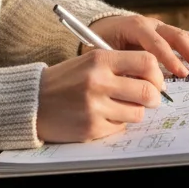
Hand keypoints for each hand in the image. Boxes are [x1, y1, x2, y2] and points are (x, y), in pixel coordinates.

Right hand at [35, 49, 163, 142]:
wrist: (32, 101)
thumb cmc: (65, 81)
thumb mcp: (89, 62)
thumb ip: (119, 66)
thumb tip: (154, 79)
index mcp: (100, 60)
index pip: (147, 62)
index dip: (157, 74)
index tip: (155, 81)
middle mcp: (98, 81)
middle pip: (148, 91)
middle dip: (154, 97)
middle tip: (150, 99)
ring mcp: (95, 107)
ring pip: (137, 113)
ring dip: (135, 111)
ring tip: (121, 107)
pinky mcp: (91, 128)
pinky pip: (120, 127)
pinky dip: (116, 123)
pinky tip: (102, 116)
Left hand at [90, 14, 188, 78]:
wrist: (100, 28)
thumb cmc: (100, 43)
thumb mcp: (104, 54)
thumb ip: (122, 66)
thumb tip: (142, 85)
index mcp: (134, 26)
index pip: (156, 42)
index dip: (169, 59)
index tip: (180, 74)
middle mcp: (150, 24)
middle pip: (174, 36)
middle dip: (188, 54)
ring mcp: (159, 27)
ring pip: (182, 36)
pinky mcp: (165, 33)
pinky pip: (184, 38)